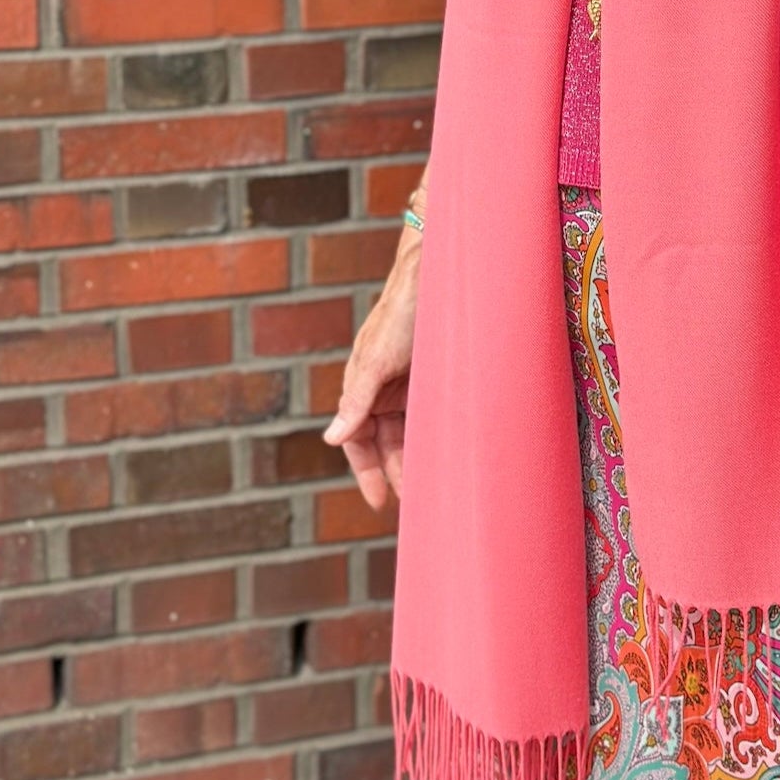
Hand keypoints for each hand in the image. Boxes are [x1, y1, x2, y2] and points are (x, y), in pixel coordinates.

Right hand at [323, 235, 420, 511]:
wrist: (435, 275)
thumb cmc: (401, 313)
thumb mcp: (376, 360)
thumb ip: (356, 401)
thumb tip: (332, 439)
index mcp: (361, 386)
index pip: (358, 441)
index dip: (368, 472)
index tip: (380, 502)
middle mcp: (383, 388)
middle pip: (386, 442)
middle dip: (396, 471)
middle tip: (414, 504)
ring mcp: (409, 383)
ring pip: (410, 431)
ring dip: (417, 457)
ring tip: (433, 487)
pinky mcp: (433, 375)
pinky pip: (431, 414)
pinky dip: (435, 436)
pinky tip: (448, 454)